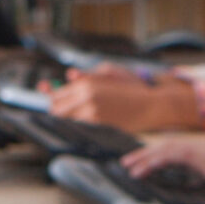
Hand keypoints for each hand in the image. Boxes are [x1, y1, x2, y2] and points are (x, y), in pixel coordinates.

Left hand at [51, 68, 198, 131]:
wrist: (151, 106)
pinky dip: (78, 129)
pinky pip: (79, 129)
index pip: (57, 95)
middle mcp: (86, 98)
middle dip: (58, 113)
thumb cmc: (132, 89)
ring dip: (67, 122)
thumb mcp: (109, 74)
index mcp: (86, 84)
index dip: (54, 101)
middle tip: (64, 114)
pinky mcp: (100, 126)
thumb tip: (69, 76)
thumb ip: (86, 77)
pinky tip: (86, 127)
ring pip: (66, 122)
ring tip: (75, 120)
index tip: (54, 104)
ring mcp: (92, 114)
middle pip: (56, 110)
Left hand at [125, 133, 204, 203]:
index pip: (186, 149)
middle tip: (130, 162)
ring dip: (144, 157)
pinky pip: (169, 155)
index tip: (152, 162)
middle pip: (172, 145)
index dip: (166, 155)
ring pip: (166, 147)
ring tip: (127, 166)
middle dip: (149, 154)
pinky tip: (139, 171)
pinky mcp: (203, 155)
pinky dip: (151, 161)